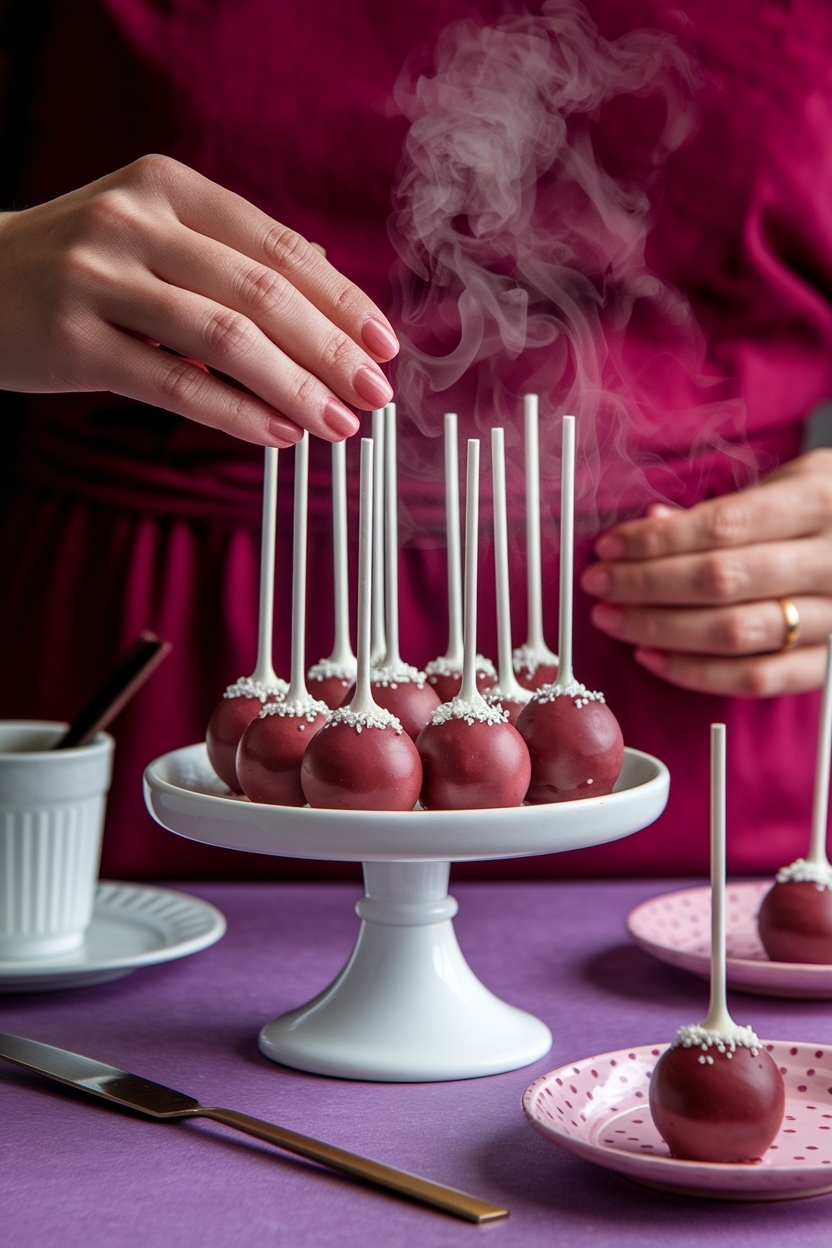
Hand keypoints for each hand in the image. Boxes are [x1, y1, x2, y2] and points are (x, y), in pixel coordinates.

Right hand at [0, 155, 398, 445]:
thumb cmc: (83, 265)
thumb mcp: (155, 235)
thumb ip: (234, 257)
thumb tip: (334, 295)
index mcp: (169, 188)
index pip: (278, 247)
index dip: (341, 300)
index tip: (384, 344)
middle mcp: (135, 222)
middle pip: (262, 293)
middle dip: (331, 350)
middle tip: (375, 393)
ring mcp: (99, 278)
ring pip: (225, 339)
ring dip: (295, 388)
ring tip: (338, 424)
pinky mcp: (72, 340)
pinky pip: (174, 385)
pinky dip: (237, 414)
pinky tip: (278, 435)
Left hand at [581, 449, 831, 696]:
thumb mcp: (797, 482)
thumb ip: (729, 507)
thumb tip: (655, 523)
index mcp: (819, 504)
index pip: (721, 527)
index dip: (656, 542)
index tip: (609, 548)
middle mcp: (831, 563)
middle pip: (720, 581)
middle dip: (645, 585)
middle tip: (601, 585)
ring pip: (734, 632)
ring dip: (660, 629)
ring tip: (614, 620)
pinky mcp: (830, 665)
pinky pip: (758, 678)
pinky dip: (698, 674)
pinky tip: (654, 658)